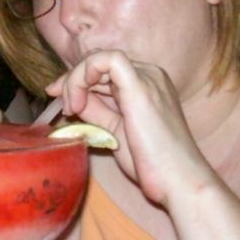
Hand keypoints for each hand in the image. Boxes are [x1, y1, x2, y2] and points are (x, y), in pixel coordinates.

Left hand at [46, 49, 210, 205]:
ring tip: (71, 109)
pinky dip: (85, 73)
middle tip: (61, 105)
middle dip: (72, 80)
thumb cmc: (151, 163)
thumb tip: (74, 99)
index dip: (77, 80)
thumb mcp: (114, 131)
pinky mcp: (141, 85)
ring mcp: (148, 77)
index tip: (61, 100)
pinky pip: (108, 59)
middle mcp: (149, 74)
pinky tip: (78, 99)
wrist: (178, 181)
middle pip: (99, 62)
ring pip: (100, 58)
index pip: (104, 69)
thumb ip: (97, 111)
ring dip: (75, 80)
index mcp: (146, 84)